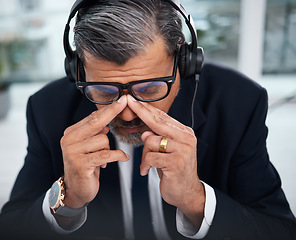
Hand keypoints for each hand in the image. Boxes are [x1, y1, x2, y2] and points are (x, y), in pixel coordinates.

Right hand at [60, 95, 128, 208]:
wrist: (75, 189)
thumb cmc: (85, 166)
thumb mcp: (88, 147)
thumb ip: (93, 134)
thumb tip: (105, 121)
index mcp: (70, 133)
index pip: (91, 118)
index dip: (107, 109)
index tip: (120, 99)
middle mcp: (68, 140)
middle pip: (96, 123)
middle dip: (112, 112)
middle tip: (124, 102)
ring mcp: (73, 152)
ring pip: (103, 140)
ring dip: (109, 149)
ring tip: (102, 159)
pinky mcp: (81, 164)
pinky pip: (106, 154)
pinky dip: (117, 156)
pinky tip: (122, 158)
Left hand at [126, 95, 204, 227]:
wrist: (187, 192)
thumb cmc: (175, 169)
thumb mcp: (168, 150)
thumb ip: (159, 138)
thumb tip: (145, 131)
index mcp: (185, 133)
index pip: (162, 117)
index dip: (147, 108)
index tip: (134, 100)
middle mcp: (186, 138)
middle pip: (157, 122)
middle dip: (140, 112)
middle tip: (129, 103)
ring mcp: (182, 150)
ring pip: (150, 141)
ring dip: (145, 153)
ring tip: (149, 163)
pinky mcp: (175, 163)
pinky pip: (150, 157)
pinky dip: (145, 164)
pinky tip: (147, 170)